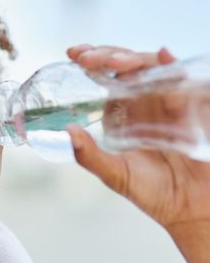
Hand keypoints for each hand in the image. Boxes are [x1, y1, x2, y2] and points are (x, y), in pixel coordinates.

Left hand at [64, 44, 209, 232]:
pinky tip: (164, 58)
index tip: (73, 54)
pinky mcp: (194, 105)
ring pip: (153, 66)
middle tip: (88, 58)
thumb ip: (90, 156)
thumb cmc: (153, 192)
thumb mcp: (115, 174)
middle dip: (107, 55)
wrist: (193, 208)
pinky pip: (185, 79)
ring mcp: (171, 99)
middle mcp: (145, 100)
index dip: (91, 61)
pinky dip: (174, 65)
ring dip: (135, 59)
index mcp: (123, 111)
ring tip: (116, 63)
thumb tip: (67, 131)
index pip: (105, 77)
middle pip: (127, 64)